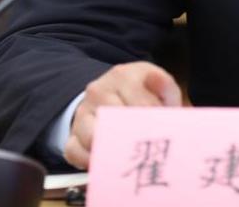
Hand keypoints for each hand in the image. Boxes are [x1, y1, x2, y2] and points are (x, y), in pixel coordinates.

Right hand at [64, 61, 181, 168]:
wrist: (109, 91)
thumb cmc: (140, 91)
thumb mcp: (157, 83)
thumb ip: (166, 88)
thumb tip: (161, 86)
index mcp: (123, 75)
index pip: (141, 103)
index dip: (155, 122)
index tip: (163, 132)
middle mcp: (98, 90)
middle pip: (115, 119)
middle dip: (134, 137)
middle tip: (147, 148)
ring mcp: (82, 112)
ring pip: (92, 136)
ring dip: (111, 150)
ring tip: (128, 157)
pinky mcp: (72, 133)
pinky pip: (75, 151)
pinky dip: (90, 162)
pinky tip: (107, 164)